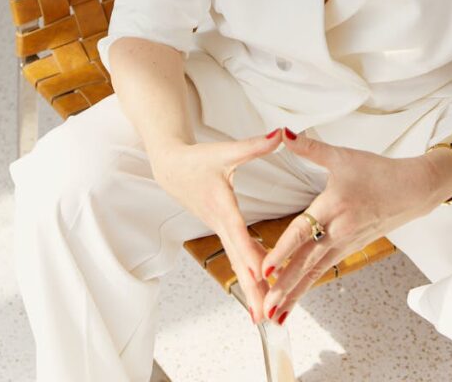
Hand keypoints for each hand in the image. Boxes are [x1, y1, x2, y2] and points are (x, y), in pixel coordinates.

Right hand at [149, 128, 284, 323]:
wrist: (170, 166)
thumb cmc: (197, 159)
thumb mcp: (227, 150)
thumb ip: (254, 145)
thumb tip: (280, 135)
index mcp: (221, 206)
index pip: (238, 234)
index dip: (251, 253)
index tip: (263, 274)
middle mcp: (220, 223)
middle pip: (239, 260)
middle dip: (252, 288)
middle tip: (264, 315)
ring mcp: (219, 229)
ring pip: (237, 261)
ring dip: (250, 286)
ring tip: (264, 313)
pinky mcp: (220, 229)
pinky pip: (237, 254)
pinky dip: (249, 271)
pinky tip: (263, 282)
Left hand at [259, 130, 442, 323]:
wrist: (413, 190)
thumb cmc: (378, 172)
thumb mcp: (343, 156)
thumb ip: (310, 148)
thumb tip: (283, 133)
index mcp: (333, 207)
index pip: (302, 232)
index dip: (282, 251)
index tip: (265, 269)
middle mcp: (338, 231)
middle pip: (306, 263)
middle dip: (285, 287)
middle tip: (265, 307)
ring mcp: (344, 243)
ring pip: (314, 271)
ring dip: (294, 293)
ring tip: (275, 314)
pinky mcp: (349, 248)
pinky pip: (323, 269)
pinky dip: (306, 285)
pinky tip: (294, 298)